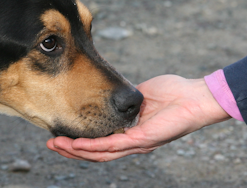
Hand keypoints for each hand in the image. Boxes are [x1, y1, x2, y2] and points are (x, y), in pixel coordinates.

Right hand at [46, 75, 230, 161]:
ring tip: (57, 145)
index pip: (99, 142)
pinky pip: (113, 146)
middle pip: (96, 154)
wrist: (195, 97)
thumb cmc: (173, 94)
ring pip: (101, 154)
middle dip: (71, 151)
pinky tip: (77, 145)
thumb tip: (106, 93)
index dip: (78, 142)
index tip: (60, 134)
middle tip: (51, 143)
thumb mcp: (138, 94)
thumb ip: (121, 98)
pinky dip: (93, 146)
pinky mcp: (142, 140)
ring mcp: (136, 144)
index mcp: (129, 133)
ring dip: (77, 151)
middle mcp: (131, 143)